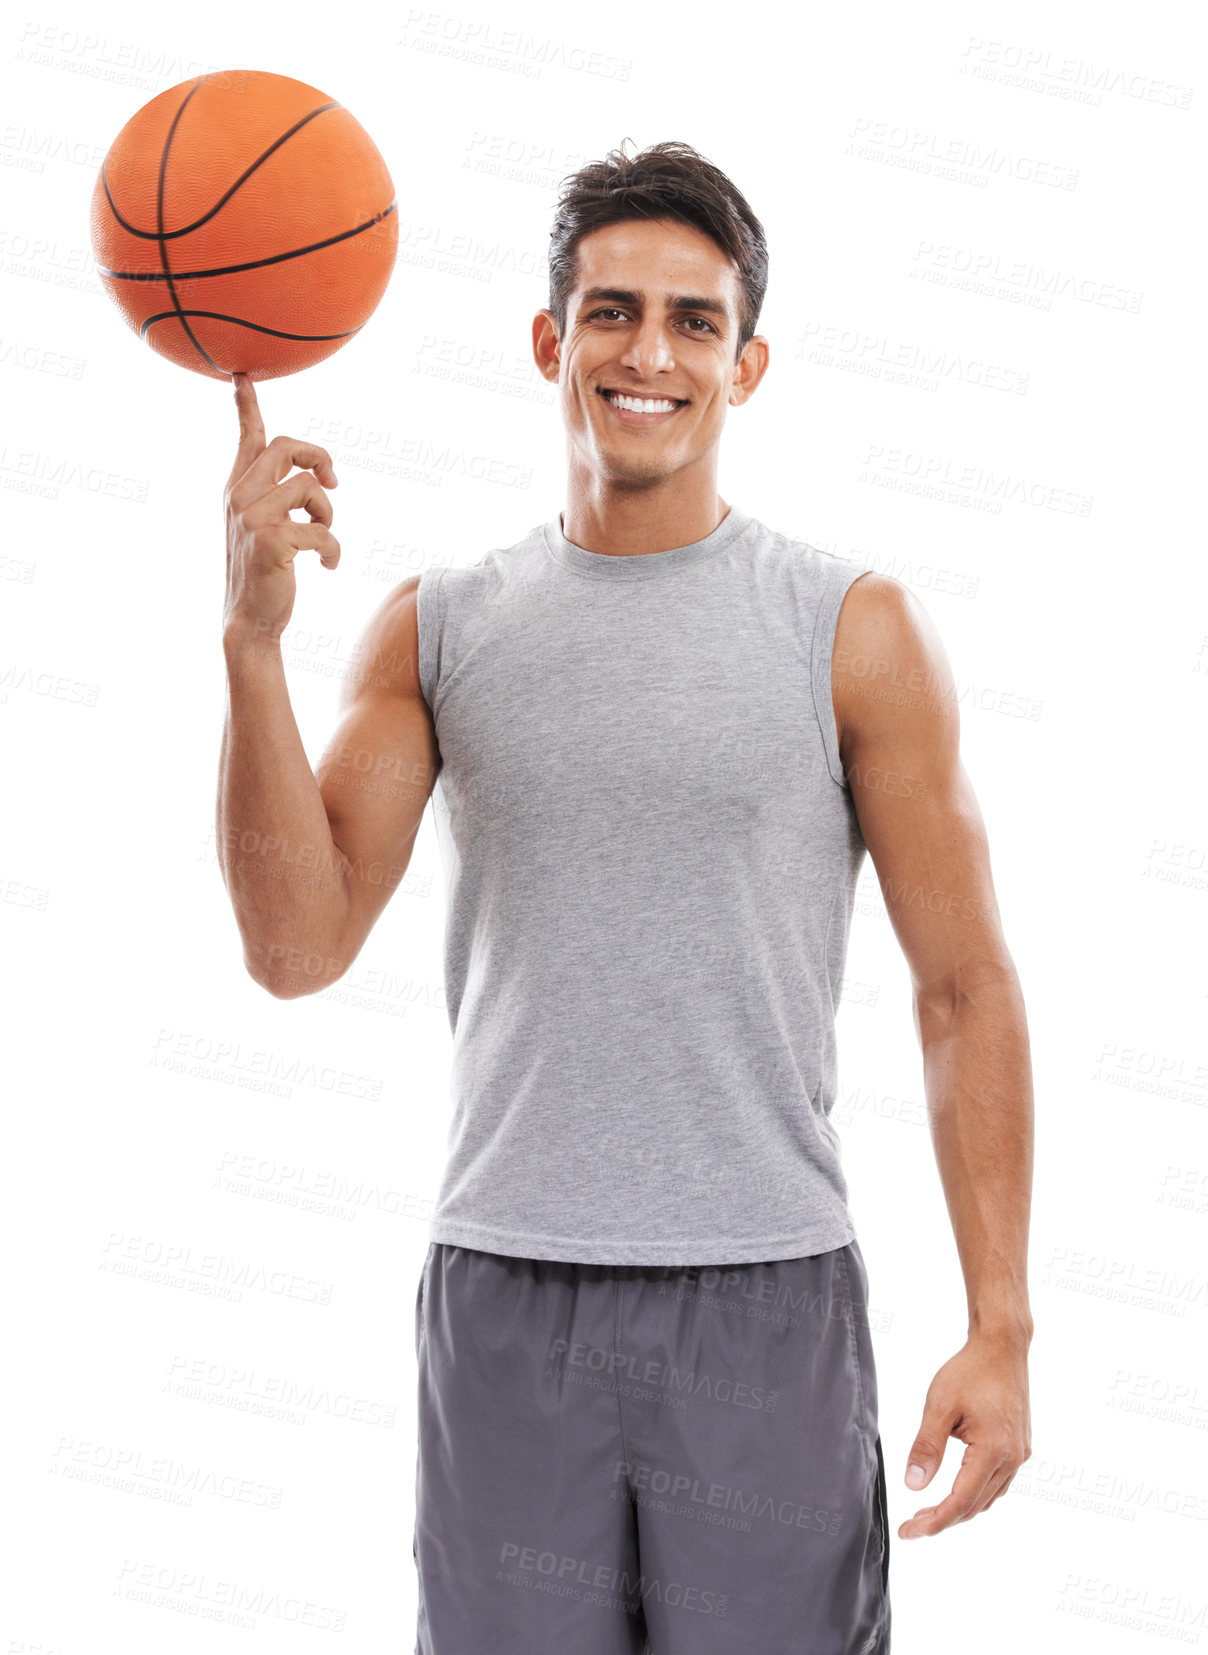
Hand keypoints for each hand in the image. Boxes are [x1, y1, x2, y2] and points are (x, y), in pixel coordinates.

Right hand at [224, 371, 340, 642]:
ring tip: (323, 535)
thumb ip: (277, 496)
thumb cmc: (262, 574)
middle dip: (318, 457)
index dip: (248, 406)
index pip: (246, 438)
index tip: (244, 377)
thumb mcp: (262, 527)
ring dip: (328, 513)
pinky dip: (333, 549)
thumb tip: (320, 476)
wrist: (249, 620)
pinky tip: (327, 566)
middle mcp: (239, 496)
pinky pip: (322, 530)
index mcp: (237, 489)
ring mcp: (252, 517)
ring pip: (310, 488)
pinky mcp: (271, 540)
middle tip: (334, 482)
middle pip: (286, 446)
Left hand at [898, 1331, 1031, 1538]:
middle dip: (942, 1519)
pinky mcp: (1020, 1447)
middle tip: (912, 1526)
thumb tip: (913, 1486)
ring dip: (960, 1509)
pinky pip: (998, 1483)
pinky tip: (956, 1491)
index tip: (909, 1532)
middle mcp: (1012, 1459)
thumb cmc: (970, 1371)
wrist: (1002, 1348)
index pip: (960, 1501)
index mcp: (993, 1451)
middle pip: (975, 1505)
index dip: (934, 1522)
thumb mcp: (939, 1405)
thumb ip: (926, 1447)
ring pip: (988, 1497)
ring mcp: (1019, 1454)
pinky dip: (975, 1494)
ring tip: (928, 1513)